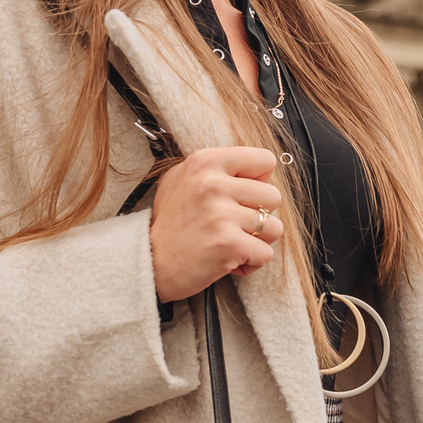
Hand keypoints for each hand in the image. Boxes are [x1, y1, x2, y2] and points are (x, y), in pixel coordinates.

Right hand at [148, 146, 285, 303]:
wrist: (148, 261)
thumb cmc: (170, 223)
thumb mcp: (183, 179)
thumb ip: (218, 170)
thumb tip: (261, 172)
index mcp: (205, 162)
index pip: (264, 160)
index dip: (257, 182)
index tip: (239, 197)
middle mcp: (213, 183)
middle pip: (273, 196)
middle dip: (259, 215)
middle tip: (233, 225)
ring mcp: (222, 214)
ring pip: (274, 227)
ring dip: (256, 241)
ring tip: (230, 243)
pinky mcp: (229, 244)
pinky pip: (266, 253)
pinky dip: (251, 262)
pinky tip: (230, 260)